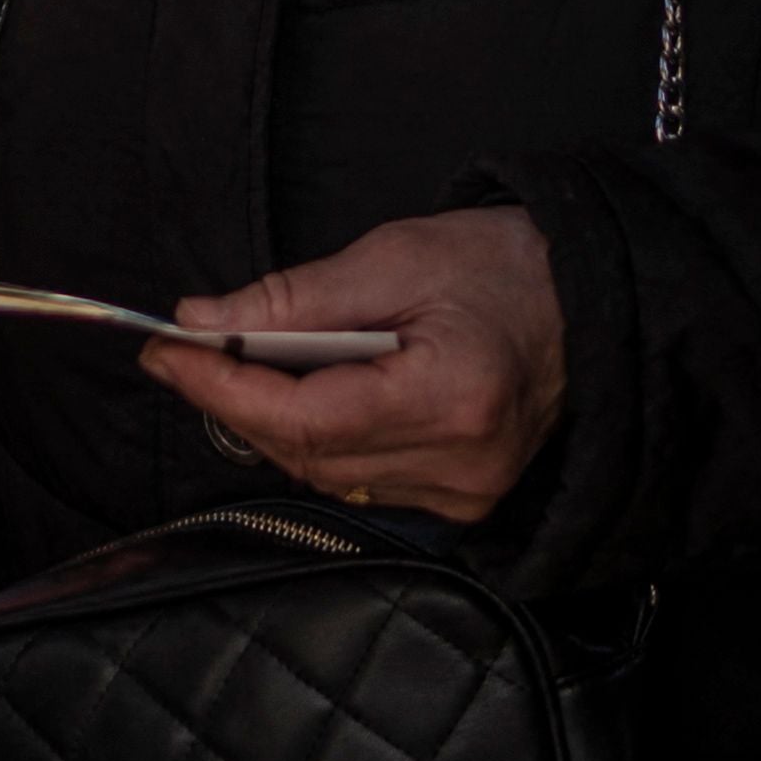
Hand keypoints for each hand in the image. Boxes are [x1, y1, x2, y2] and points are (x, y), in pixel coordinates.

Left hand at [139, 206, 566, 524]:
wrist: (593, 298)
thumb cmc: (506, 265)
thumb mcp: (397, 257)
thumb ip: (294, 298)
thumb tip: (204, 324)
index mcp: (450, 399)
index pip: (305, 415)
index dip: (223, 388)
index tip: (167, 352)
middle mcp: (460, 466)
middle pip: (307, 452)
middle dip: (237, 402)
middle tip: (188, 350)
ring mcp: (465, 494)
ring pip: (327, 475)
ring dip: (275, 423)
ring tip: (248, 365)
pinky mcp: (464, 502)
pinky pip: (362, 481)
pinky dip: (322, 441)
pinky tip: (310, 396)